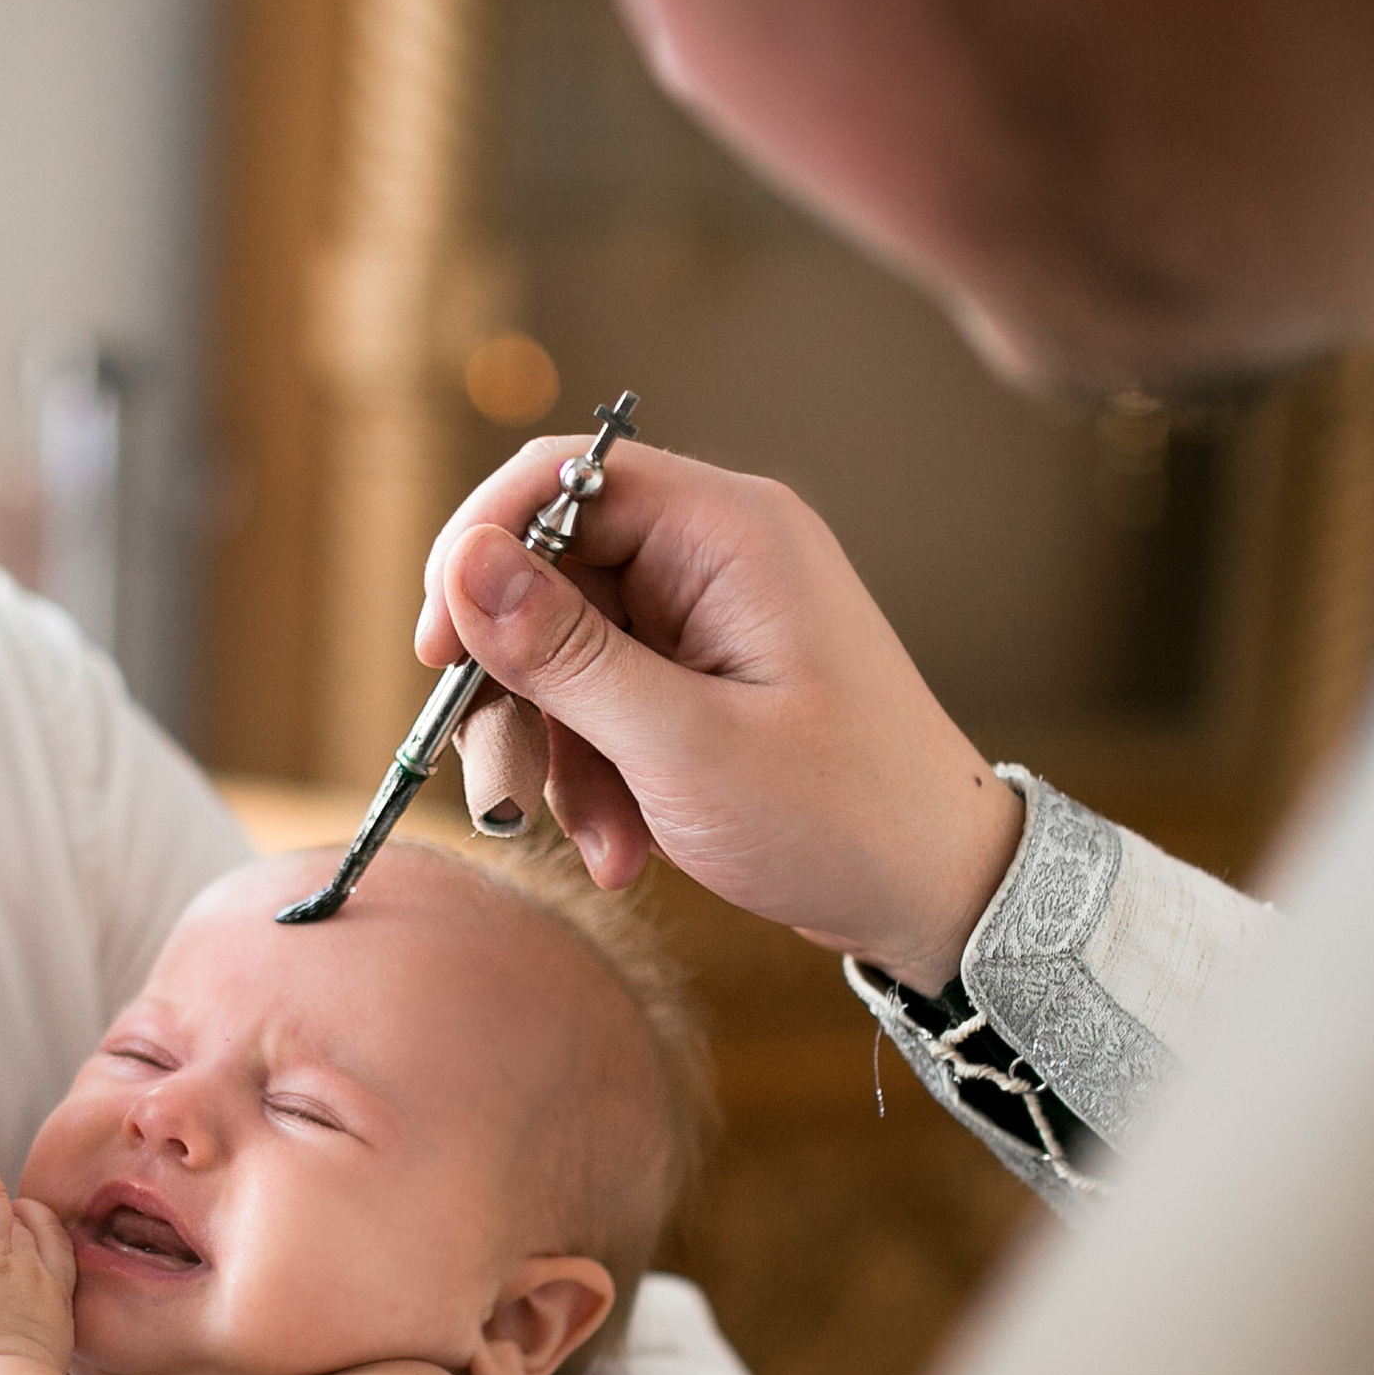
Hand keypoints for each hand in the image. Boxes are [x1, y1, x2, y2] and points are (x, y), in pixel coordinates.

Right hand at [415, 436, 1024, 994]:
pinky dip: (596, 778)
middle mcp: (716, 557)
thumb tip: (466, 565)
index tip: (436, 652)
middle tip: (503, 788)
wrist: (937, 894)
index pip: (561, 480)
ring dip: (558, 757)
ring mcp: (709, 621)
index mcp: (729, 532)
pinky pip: (603, 706)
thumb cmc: (839, 817)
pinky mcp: (703, 681)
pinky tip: (625, 847)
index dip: (480, 553)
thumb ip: (566, 654)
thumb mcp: (682, 745)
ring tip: (600, 844)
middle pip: (550, 582)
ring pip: (565, 658)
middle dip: (515, 694)